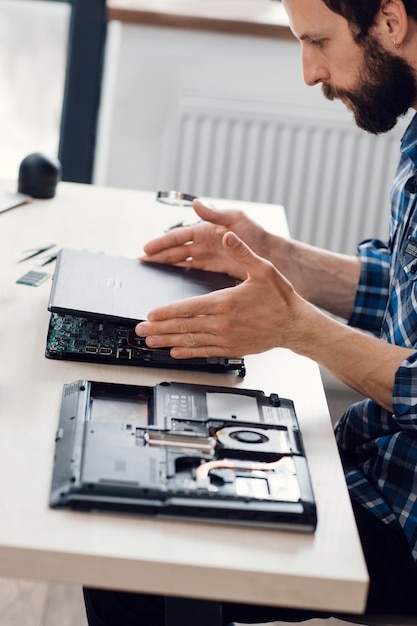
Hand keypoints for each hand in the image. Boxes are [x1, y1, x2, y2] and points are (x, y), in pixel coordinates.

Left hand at [136, 231, 307, 358]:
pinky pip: (204, 352)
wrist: (295, 325)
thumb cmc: (280, 298)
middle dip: (158, 328)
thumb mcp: (263, 269)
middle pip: (183, 327)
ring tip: (150, 342)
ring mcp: (226, 338)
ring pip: (190, 341)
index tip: (150, 314)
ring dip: (167, 341)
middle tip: (139, 330)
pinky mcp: (231, 349)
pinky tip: (175, 352)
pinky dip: (188, 352)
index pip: (187, 308)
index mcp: (224, 302)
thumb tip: (227, 236)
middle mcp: (221, 323)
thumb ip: (241, 252)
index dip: (166, 311)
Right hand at [140, 199, 269, 280]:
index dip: (162, 243)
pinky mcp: (214, 270)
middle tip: (140, 263)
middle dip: (158, 256)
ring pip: (181, 261)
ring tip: (149, 272)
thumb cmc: (257, 235)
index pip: (179, 236)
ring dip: (165, 266)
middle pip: (176, 250)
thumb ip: (215, 213)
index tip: (146, 249)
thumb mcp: (236, 219)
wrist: (273, 257)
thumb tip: (196, 203)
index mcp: (207, 228)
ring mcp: (209, 256)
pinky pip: (192, 271)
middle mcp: (205, 242)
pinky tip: (169, 281)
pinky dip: (180, 275)